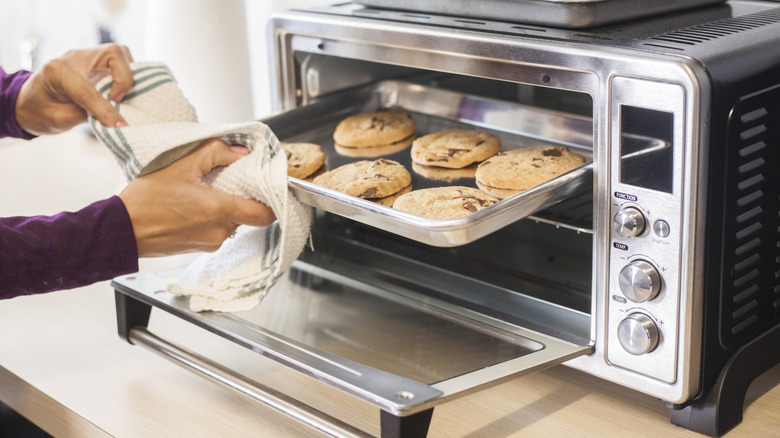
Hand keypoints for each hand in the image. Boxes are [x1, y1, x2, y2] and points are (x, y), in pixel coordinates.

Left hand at [15, 43, 133, 135]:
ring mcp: (87, 57)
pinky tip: (122, 91)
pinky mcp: (96, 62)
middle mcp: (74, 58)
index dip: (106, 109)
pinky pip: (120, 61)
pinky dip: (126, 74)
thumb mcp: (60, 119)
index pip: (88, 89)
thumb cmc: (40, 111)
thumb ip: (88, 116)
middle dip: (124, 78)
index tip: (120, 125)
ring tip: (121, 95)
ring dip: (128, 74)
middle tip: (118, 100)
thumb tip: (117, 120)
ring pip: (119, 53)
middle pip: (113, 53)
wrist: (30, 101)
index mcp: (57, 72)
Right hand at [118, 139, 275, 256]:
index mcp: (219, 210)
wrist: (120, 231)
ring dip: (227, 206)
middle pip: (249, 214)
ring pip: (234, 222)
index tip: (269, 185)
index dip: (273, 199)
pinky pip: (219, 229)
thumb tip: (241, 152)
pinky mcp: (201, 248)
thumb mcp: (180, 165)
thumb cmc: (145, 200)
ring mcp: (211, 242)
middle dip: (244, 196)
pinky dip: (214, 216)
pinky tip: (195, 205)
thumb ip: (215, 153)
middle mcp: (220, 231)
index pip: (265, 213)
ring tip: (206, 191)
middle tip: (230, 180)